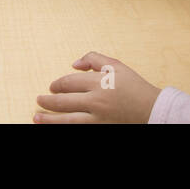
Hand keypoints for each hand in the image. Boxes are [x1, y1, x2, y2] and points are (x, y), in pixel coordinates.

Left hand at [34, 52, 161, 123]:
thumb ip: (94, 59)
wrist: (153, 110)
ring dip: (49, 119)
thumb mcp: (117, 66)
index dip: (57, 84)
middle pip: (64, 101)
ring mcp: (99, 118)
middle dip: (48, 101)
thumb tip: (74, 63)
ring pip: (67, 119)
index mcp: (100, 82)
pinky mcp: (101, 129)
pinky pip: (78, 128)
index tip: (52, 86)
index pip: (69, 82)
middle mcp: (97, 101)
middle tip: (39, 100)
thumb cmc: (135, 87)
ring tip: (36, 117)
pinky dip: (65, 127)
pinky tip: (55, 127)